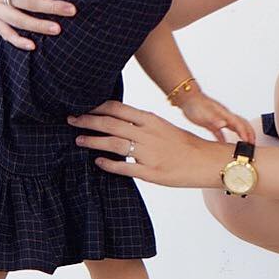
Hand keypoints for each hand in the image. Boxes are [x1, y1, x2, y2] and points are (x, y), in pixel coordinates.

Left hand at [68, 101, 229, 188]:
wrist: (207, 161)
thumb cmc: (185, 144)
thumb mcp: (164, 127)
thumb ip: (143, 124)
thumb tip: (119, 120)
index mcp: (151, 120)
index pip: (119, 108)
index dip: (97, 106)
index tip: (82, 105)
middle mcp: (148, 134)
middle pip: (112, 124)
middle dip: (88, 121)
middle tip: (70, 120)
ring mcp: (149, 153)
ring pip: (114, 144)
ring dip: (94, 141)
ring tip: (79, 140)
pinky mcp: (151, 173)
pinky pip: (125, 167)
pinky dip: (109, 164)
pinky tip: (97, 162)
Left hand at [174, 88, 255, 143]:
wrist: (187, 98)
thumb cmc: (195, 104)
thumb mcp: (204, 113)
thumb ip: (215, 119)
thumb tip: (224, 124)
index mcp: (224, 114)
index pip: (239, 124)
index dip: (245, 133)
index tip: (249, 142)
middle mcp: (224, 116)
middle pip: (242, 124)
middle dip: (249, 133)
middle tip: (253, 143)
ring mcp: (219, 119)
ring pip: (235, 127)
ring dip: (241, 135)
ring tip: (244, 144)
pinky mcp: (212, 123)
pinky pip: (221, 132)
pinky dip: (225, 139)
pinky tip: (224, 144)